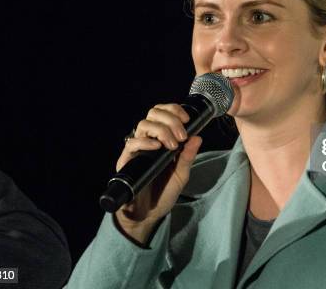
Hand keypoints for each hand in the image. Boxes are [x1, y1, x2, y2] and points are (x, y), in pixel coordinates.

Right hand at [114, 103, 201, 243]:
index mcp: (162, 139)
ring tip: (172, 144)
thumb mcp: (181, 174)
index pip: (164, 114)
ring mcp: (137, 149)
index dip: (174, 111)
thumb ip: (188, 156)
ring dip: (161, 130)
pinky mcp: (127, 160)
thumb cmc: (163, 193)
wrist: (148, 214)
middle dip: (170, 119)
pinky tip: (157, 147)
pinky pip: (132, 143)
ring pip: (143, 124)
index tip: (187, 119)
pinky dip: (145, 142)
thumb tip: (198, 137)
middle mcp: (148, 140)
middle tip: (181, 135)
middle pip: (153, 113)